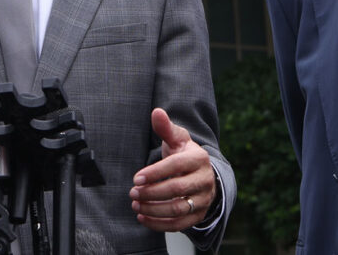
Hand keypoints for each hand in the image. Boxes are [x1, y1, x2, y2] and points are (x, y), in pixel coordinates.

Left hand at [129, 108, 216, 231]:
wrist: (202, 175)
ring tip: (136, 205)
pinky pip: (179, 225)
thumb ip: (165, 127)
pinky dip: (158, 224)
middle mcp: (205, 180)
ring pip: (178, 209)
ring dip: (153, 209)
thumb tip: (156, 112)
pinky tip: (142, 217)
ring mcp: (203, 199)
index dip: (155, 172)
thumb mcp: (177, 139)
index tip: (136, 178)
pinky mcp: (198, 215)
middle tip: (133, 192)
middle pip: (176, 189)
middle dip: (151, 192)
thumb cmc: (184, 154)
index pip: (176, 165)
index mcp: (199, 158)